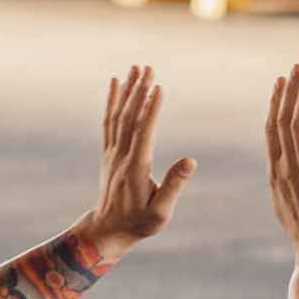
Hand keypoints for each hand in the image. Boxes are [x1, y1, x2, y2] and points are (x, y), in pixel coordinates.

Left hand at [85, 65, 196, 248]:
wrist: (108, 230)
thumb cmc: (139, 224)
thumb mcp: (160, 213)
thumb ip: (174, 186)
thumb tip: (191, 161)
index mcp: (136, 168)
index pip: (144, 132)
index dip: (151, 109)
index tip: (159, 87)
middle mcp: (121, 156)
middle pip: (129, 117)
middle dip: (139, 91)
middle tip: (148, 67)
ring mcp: (112, 153)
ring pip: (118, 115)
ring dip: (127, 90)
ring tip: (136, 68)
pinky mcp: (109, 153)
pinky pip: (109, 121)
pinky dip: (112, 101)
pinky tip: (116, 83)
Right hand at [264, 64, 298, 245]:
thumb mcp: (288, 204)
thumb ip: (288, 181)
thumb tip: (292, 168)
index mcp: (276, 172)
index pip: (272, 129)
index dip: (276, 103)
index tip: (280, 83)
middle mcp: (287, 166)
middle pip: (285, 119)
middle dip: (291, 90)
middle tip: (297, 67)